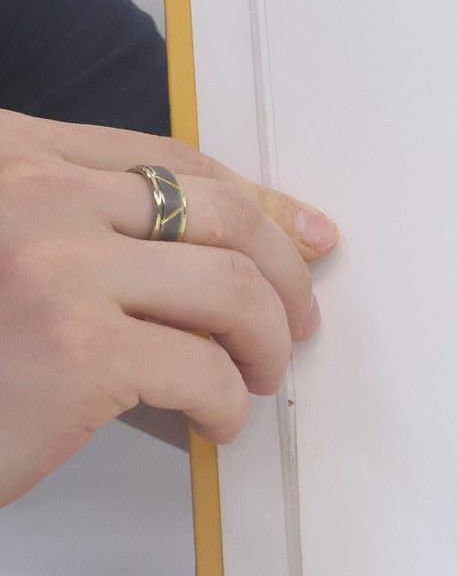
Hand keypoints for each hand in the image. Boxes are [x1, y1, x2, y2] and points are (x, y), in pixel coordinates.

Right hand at [0, 109, 336, 505]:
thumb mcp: (18, 253)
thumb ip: (104, 227)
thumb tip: (275, 233)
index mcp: (10, 152)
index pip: (171, 162)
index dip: (258, 202)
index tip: (310, 239)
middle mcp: (28, 193)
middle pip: (217, 214)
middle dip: (282, 273)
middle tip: (299, 324)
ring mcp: (53, 267)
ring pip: (229, 288)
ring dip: (267, 341)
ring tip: (258, 378)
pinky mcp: (76, 351)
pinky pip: (205, 370)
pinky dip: (228, 403)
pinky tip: (215, 422)